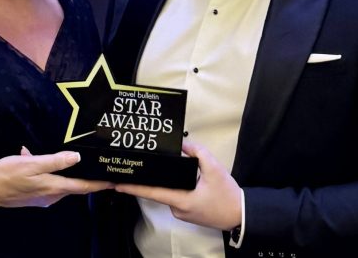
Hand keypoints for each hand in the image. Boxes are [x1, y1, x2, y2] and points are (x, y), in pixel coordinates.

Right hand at [0, 148, 112, 208]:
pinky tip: (33, 158)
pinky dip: (45, 171)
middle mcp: (50, 196)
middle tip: (94, 163)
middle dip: (83, 175)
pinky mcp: (32, 196)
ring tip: (60, 154)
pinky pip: (46, 182)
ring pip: (58, 183)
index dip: (99, 184)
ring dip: (60, 170)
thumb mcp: (32, 163)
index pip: (83, 187)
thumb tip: (77, 158)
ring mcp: (41, 198)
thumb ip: (55, 161)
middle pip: (73, 186)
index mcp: (53, 188)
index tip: (114, 181)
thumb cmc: (7, 174)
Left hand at [115, 140, 241, 229]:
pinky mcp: (186, 212)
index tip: (117, 183)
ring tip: (157, 166)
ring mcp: (181, 212)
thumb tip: (183, 143)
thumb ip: (198, 153)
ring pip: (167, 193)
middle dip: (146, 180)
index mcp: (181, 200)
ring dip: (164, 182)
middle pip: (157, 192)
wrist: (240, 215)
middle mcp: (177, 209)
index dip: (133, 188)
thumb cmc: (227, 194)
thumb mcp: (215, 169)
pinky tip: (176, 176)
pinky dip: (173, 186)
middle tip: (134, 166)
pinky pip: (175, 196)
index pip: (152, 193)